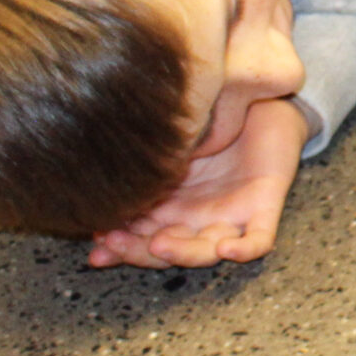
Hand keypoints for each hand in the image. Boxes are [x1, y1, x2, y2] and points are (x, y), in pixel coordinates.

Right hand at [87, 98, 308, 268]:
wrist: (261, 103)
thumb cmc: (212, 122)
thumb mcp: (167, 143)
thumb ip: (141, 165)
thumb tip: (91, 174)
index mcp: (171, 210)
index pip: (140, 237)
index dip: (117, 242)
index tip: (93, 233)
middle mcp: (199, 221)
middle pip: (167, 250)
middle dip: (137, 250)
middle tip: (112, 240)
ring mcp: (232, 218)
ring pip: (206, 251)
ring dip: (182, 253)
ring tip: (159, 244)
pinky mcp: (264, 208)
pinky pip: (258, 240)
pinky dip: (244, 249)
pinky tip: (226, 249)